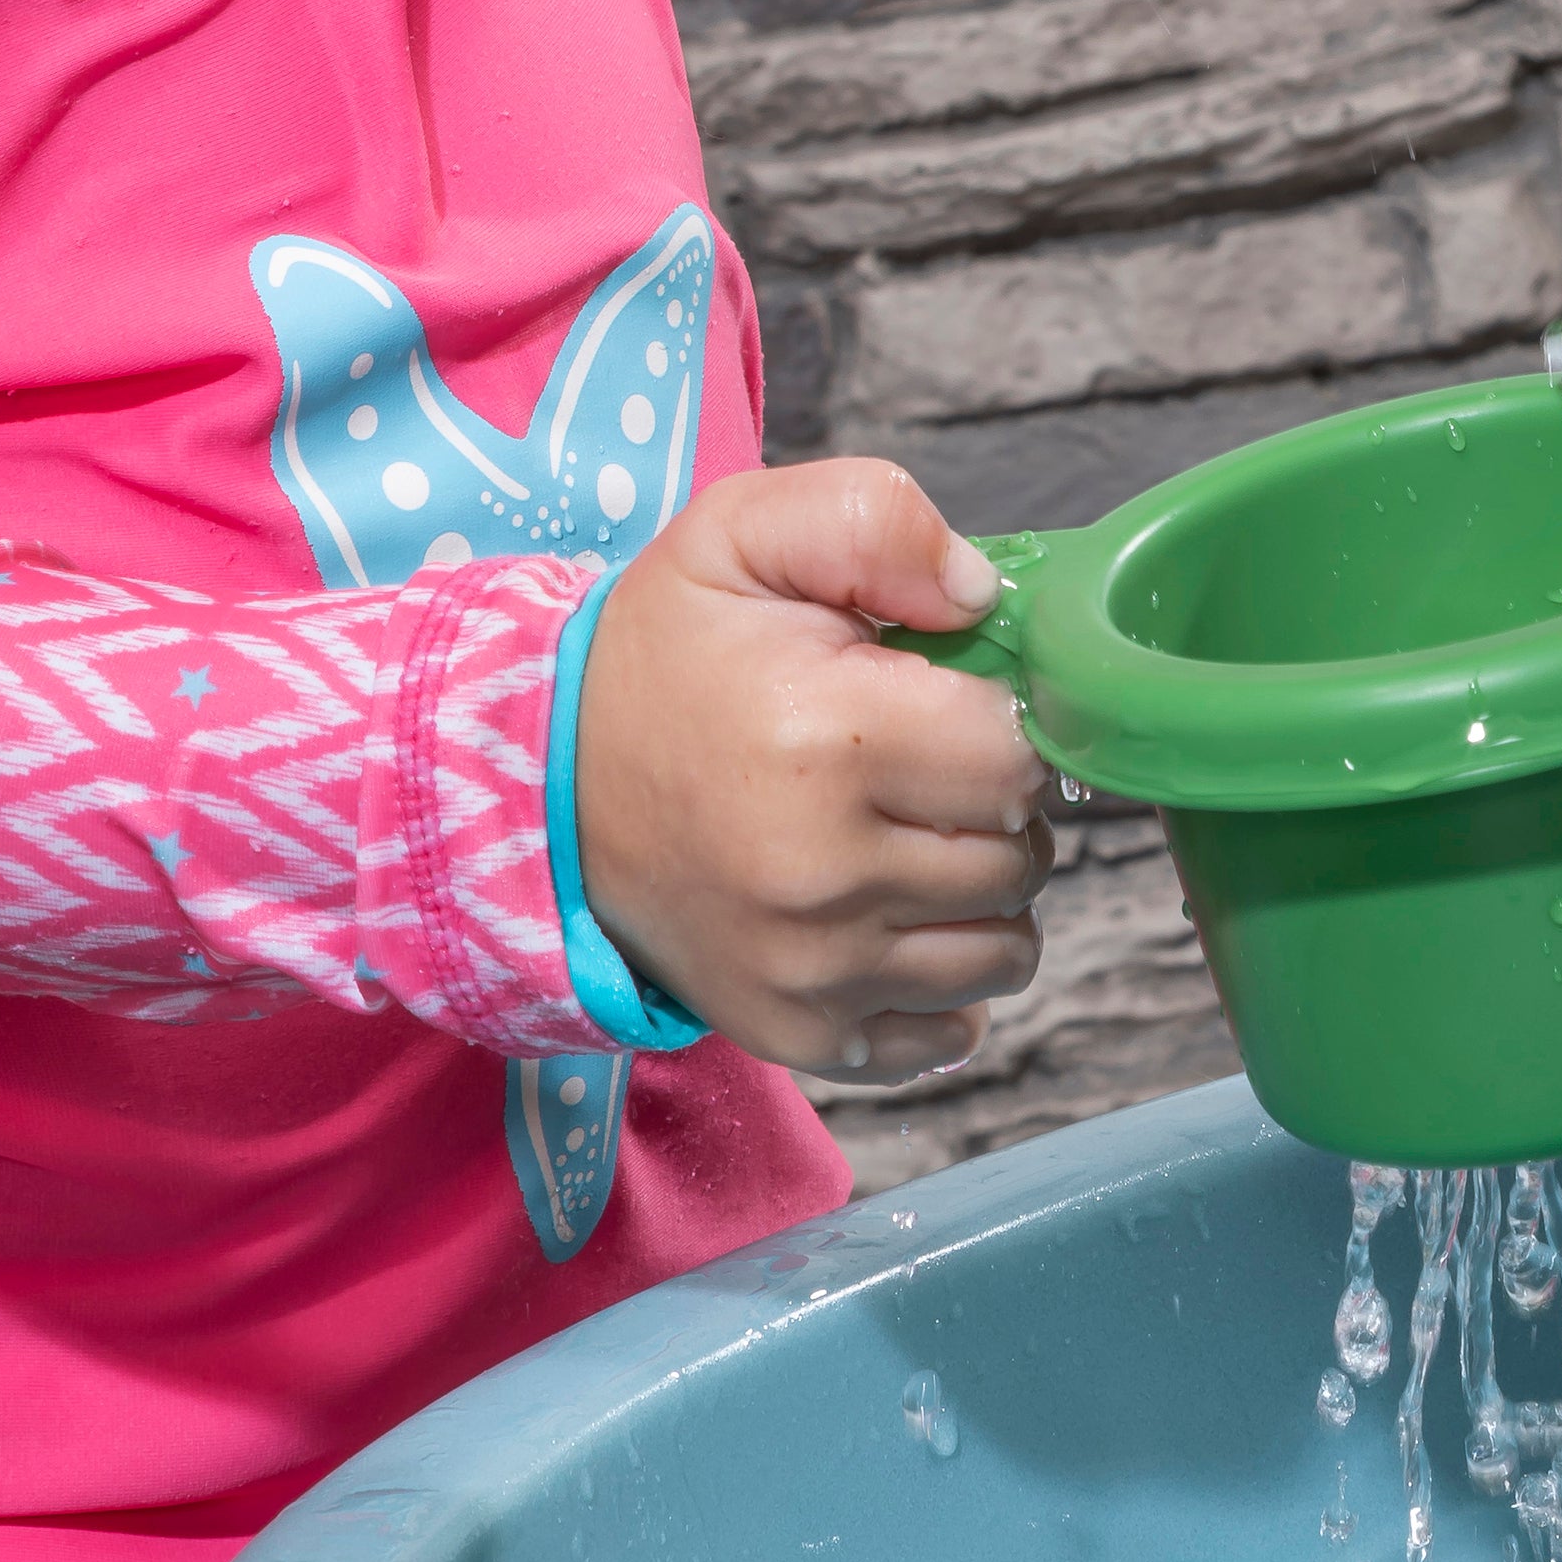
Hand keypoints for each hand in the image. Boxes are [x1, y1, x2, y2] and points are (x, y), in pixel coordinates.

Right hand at [574, 458, 1052, 1081]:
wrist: (542, 782)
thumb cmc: (668, 652)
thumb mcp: (746, 531)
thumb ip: (878, 525)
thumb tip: (982, 596)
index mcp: (827, 739)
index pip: (1017, 758)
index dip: (1007, 720)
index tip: (956, 702)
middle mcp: (822, 875)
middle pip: (1018, 858)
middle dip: (1001, 805)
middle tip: (935, 765)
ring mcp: (808, 970)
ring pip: (1003, 952)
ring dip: (988, 893)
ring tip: (922, 835)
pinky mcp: (792, 1031)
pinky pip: (946, 1035)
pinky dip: (947, 980)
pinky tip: (900, 915)